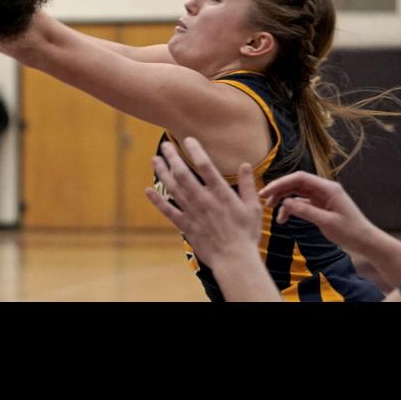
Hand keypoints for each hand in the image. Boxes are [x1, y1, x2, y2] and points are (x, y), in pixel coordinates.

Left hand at [145, 136, 263, 262]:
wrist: (234, 259)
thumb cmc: (246, 234)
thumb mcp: (252, 207)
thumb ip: (248, 185)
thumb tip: (245, 164)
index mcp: (221, 193)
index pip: (205, 165)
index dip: (195, 150)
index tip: (188, 140)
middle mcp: (203, 200)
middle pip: (183, 173)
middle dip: (172, 158)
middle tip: (165, 146)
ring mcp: (192, 213)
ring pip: (172, 188)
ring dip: (162, 173)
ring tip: (155, 160)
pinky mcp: (185, 226)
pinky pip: (168, 210)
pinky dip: (157, 200)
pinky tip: (148, 190)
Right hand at [258, 170, 375, 250]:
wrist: (365, 240)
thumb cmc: (350, 231)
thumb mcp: (326, 222)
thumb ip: (305, 211)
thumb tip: (285, 203)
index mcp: (327, 188)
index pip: (299, 178)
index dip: (280, 183)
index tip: (265, 192)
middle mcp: (324, 189)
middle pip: (296, 183)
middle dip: (279, 190)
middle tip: (263, 201)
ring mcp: (322, 197)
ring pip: (297, 193)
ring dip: (284, 200)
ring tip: (272, 212)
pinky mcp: (321, 205)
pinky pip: (302, 203)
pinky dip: (292, 209)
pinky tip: (284, 218)